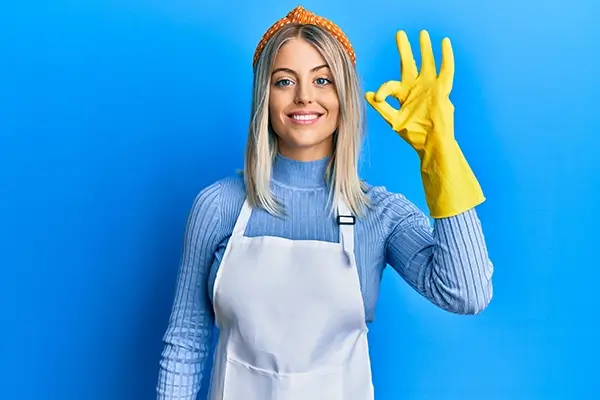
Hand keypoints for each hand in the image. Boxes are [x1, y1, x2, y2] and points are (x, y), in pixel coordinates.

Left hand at [365, 30, 484, 217]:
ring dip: (425, 49)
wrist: (431, 143)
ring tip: (422, 34)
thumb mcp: (393, 120)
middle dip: (405, 50)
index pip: (391, 84)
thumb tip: (367, 94)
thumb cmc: (413, 134)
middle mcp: (416, 88)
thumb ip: (382, 107)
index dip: (384, 89)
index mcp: (403, 95)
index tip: (377, 97)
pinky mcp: (442, 89)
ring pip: (427, 63)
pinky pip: (445, 69)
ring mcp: (430, 87)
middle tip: (399, 34)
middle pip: (409, 64)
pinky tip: (444, 42)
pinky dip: (445, 56)